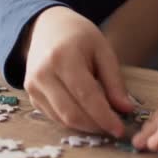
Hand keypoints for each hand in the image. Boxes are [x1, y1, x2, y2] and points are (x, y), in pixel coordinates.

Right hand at [23, 6, 133, 136]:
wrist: (46, 27)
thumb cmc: (79, 36)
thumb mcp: (103, 50)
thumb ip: (114, 81)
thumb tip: (126, 110)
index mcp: (63, 58)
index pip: (86, 96)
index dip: (104, 117)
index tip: (120, 130)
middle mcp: (43, 74)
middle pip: (71, 113)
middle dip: (95, 126)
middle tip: (114, 130)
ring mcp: (33, 87)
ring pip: (62, 119)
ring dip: (85, 127)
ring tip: (104, 123)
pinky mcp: (31, 96)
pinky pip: (54, 117)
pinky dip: (73, 121)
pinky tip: (88, 117)